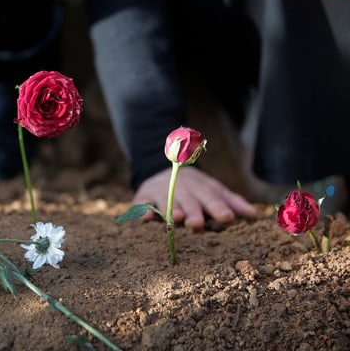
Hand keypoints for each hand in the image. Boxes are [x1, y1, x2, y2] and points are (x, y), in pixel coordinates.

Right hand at [133, 166, 257, 229]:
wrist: (161, 172)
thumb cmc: (194, 189)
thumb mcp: (213, 191)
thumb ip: (232, 203)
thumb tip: (255, 215)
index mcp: (201, 187)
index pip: (212, 197)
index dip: (219, 207)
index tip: (228, 217)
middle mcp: (182, 188)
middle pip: (189, 200)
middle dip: (194, 211)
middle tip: (198, 224)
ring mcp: (162, 192)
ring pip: (167, 201)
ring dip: (171, 210)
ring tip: (176, 219)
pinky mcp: (144, 197)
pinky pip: (143, 204)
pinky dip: (144, 210)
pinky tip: (146, 218)